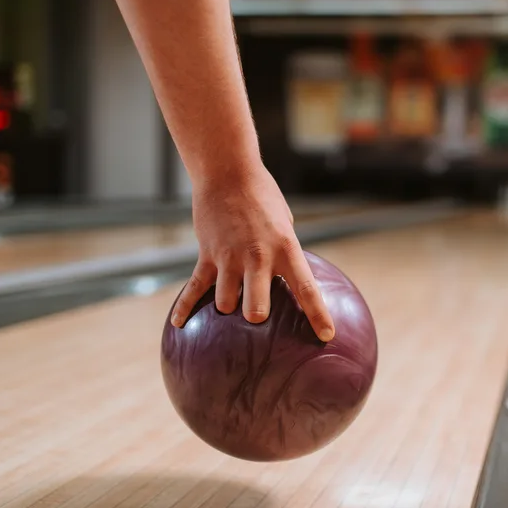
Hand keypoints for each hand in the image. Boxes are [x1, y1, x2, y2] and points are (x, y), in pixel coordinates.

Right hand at [170, 165, 335, 341]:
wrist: (228, 172)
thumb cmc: (262, 196)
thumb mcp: (285, 222)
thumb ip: (285, 251)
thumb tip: (288, 277)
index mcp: (286, 248)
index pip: (306, 288)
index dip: (317, 315)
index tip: (327, 336)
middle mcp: (258, 257)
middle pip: (257, 310)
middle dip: (257, 318)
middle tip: (258, 316)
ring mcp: (230, 258)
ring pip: (225, 304)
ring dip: (228, 307)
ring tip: (231, 301)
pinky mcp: (207, 254)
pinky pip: (195, 288)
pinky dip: (186, 308)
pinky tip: (180, 325)